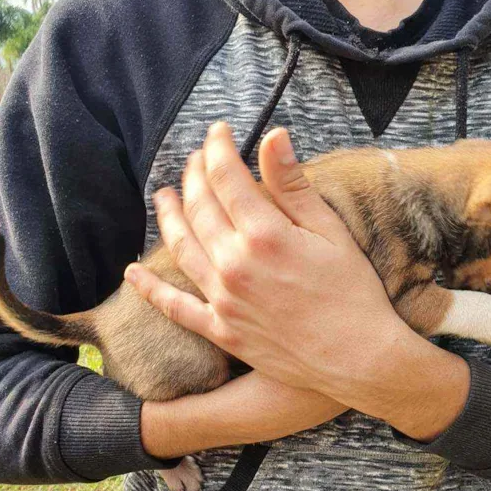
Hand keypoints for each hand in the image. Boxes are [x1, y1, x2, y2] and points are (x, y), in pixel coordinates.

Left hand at [125, 123, 406, 402]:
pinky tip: (133, 274)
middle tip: (195, 158)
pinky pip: (175, 308)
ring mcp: (223, 300)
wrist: (357, 358)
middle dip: (194, 175)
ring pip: (182, 247)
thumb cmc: (353, 293)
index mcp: (264, 234)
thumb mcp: (331, 232)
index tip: (219, 132)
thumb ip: (294, 186)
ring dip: (168, 216)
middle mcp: (234, 264)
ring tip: (162, 196)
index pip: (226, 176)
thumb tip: (273, 136)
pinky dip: (150, 290)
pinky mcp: (222, 331)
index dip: (218, 147)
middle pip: (199, 207)